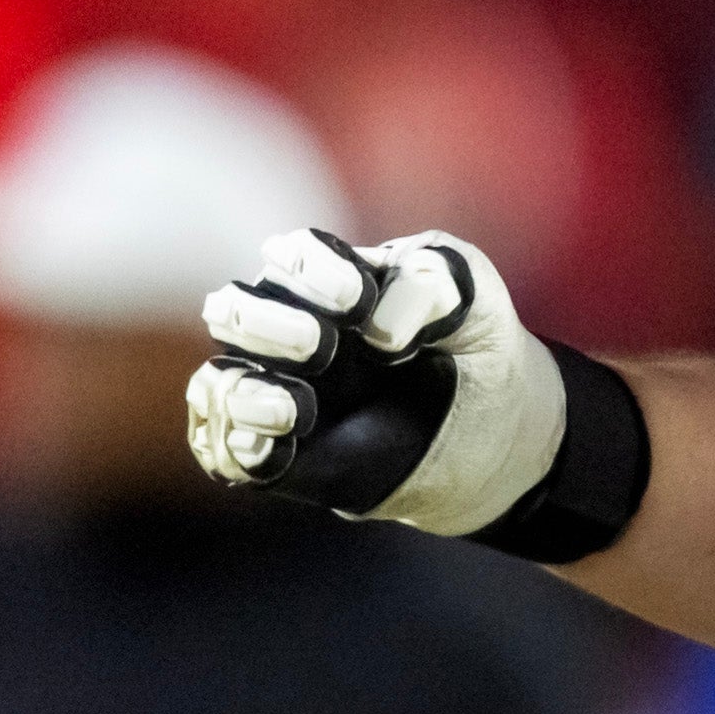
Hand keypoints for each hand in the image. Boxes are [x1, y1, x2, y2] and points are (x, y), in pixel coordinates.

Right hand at [188, 228, 565, 528]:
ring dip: (246, 393)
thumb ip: (431, 282)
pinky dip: (242, 445)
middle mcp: (286, 330)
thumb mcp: (472, 297)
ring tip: (299, 410)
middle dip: (267, 325)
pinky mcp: (278, 457)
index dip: (313, 273)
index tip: (359, 301)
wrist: (497, 431)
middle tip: (322, 346)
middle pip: (231, 311)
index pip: (289, 256)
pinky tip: (285, 444)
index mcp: (327, 279)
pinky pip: (224, 450)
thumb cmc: (474, 347)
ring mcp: (278, 394)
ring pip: (216, 386)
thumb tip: (378, 331)